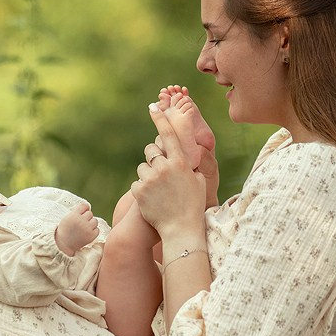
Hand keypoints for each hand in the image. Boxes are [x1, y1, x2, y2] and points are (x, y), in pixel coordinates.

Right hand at [54, 202, 98, 255]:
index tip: (81, 213)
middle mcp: (81, 221)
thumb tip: (88, 207)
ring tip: (84, 228)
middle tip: (81, 223)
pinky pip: (97, 229)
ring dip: (91, 223)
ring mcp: (87, 228)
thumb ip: (77, 212)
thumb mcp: (67, 218)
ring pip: (95, 221)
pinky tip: (87, 233)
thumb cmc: (65, 230)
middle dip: (86, 217)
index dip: (84, 209)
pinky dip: (93, 231)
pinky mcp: (91, 236)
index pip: (84, 206)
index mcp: (74, 215)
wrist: (63, 244)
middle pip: (90, 213)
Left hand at [131, 103, 207, 237]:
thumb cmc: (193, 206)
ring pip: (142, 167)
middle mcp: (164, 168)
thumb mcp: (199, 181)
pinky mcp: (139, 191)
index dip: (160, 119)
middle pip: (151, 150)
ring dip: (147, 175)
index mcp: (180, 162)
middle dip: (153, 157)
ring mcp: (150, 179)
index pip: (169, 134)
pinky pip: (136, 183)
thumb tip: (187, 154)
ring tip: (158, 191)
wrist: (180, 229)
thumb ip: (191, 165)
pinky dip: (142, 190)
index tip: (153, 107)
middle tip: (160, 171)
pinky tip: (152, 200)